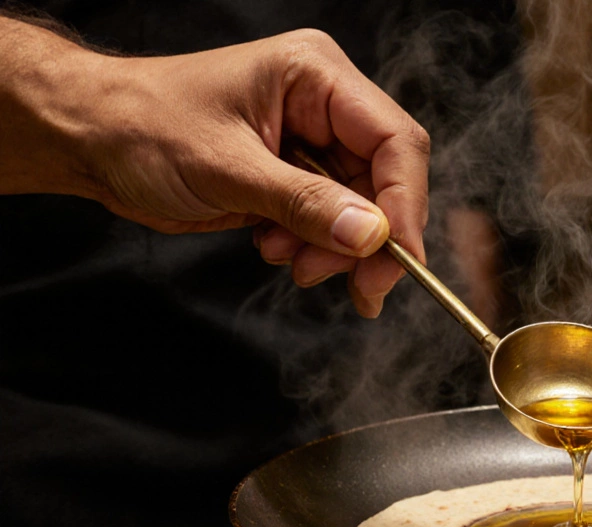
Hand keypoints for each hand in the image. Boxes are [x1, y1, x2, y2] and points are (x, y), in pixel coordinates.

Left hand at [4, 23, 429, 316]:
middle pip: (387, 179)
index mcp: (315, 75)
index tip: (398, 260)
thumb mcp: (225, 168)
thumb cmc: (141, 126)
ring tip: (292, 263)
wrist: (87, 136)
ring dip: (337, 248)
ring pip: (364, 208)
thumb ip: (304, 203)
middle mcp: (324, 103)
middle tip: (357, 287)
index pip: (394, 141)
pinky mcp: (296, 174)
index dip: (404, 204)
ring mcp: (312, 140)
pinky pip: (333, 219)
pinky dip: (314, 247)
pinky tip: (273, 247)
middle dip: (369, 237)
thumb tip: (371, 236)